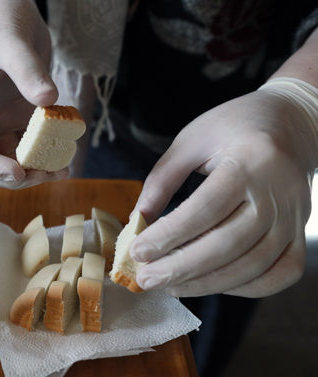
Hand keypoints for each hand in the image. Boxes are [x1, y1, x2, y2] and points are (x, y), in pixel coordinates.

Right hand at [0, 0, 65, 188]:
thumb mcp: (12, 43)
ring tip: (61, 170)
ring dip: (35, 168)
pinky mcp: (22, 114)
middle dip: (16, 174)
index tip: (18, 171)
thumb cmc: (0, 19)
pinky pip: (34, 141)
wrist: (9, 7)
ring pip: (14, 155)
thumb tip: (49, 99)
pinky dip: (48, 151)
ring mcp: (2, 117)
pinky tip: (67, 153)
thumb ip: (28, 70)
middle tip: (45, 175)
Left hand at [129, 86, 317, 297]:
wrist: (293, 124)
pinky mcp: (300, 234)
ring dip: (206, 284)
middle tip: (145, 279)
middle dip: (180, 268)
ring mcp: (294, 218)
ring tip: (170, 286)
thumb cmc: (236, 126)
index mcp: (251, 161)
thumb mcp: (193, 139)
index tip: (138, 251)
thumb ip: (162, 178)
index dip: (168, 235)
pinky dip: (245, 288)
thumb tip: (137, 220)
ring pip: (252, 266)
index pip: (205, 209)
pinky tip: (212, 283)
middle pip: (227, 245)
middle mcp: (278, 194)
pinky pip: (280, 274)